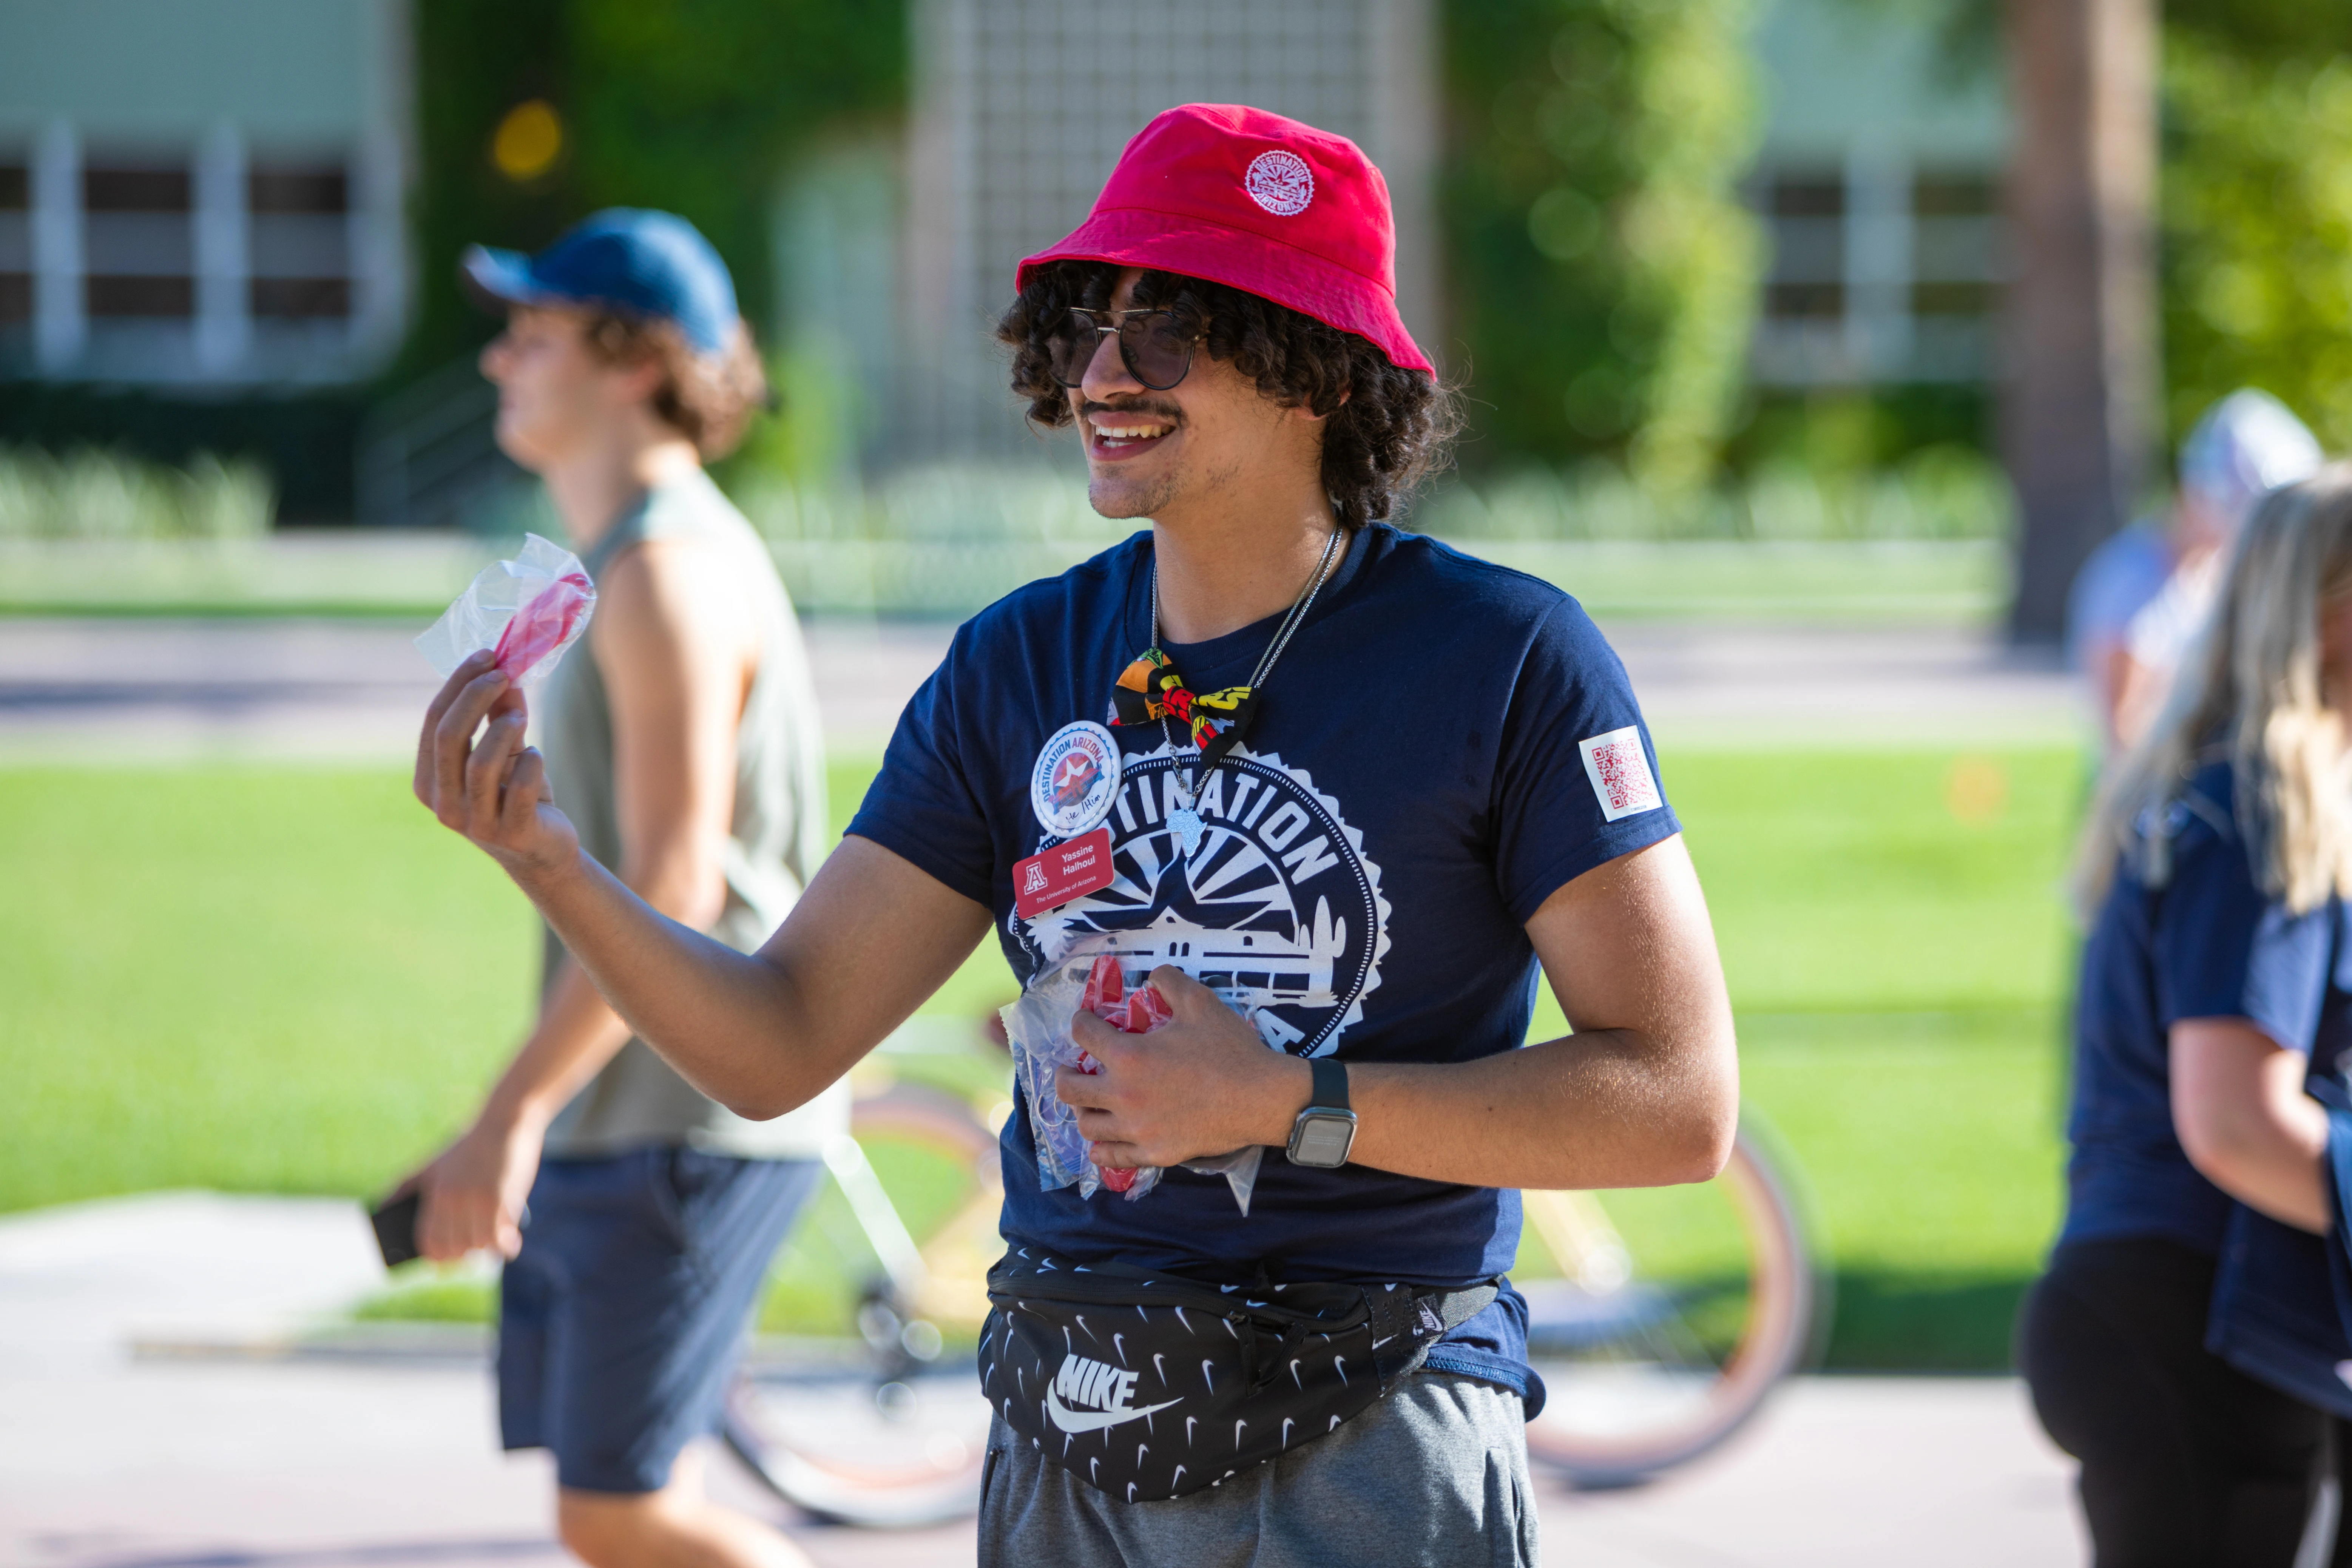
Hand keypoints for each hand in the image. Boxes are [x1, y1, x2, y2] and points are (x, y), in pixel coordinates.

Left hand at [412, 1107, 546, 1261]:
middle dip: (461, 1257)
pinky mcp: (503, 1199)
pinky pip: (501, 1237)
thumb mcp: (431, 1163)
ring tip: (491, 1246)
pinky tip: (510, 1245)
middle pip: (454, 1248)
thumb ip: (405, 1186)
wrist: (505, 1121)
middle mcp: (454, 1200)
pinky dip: (504, 1247)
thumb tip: (380, 1207)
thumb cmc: (468, 1144)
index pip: (428, 1241)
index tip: (441, 1263)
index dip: (435, 1257)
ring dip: (484, 1251)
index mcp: (435, 1193)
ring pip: (478, 1246)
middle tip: (469, 1255)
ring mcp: (479, 1201)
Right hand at [413, 651, 579, 883]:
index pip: (434, 723)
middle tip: (503, 672)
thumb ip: (500, 714)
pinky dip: (532, 763)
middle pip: (449, 737)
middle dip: (476, 696)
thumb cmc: (518, 794)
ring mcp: (474, 823)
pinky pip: (520, 788)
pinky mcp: (511, 834)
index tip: (487, 655)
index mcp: (428, 781)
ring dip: (503, 730)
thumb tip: (505, 671)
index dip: (459, 684)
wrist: (544, 849)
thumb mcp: (506, 750)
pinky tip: (536, 756)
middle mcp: (443, 805)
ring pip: (480, 763)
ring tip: (520, 717)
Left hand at [1054, 967, 1311, 1168]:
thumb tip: (1152, 975)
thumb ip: (1169, 982)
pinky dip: (1101, 1148)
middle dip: (1064, 1073)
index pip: (1083, 1034)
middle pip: (1069, 1088)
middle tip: (1071, 1067)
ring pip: (1087, 1125)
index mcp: (1129, 1055)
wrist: (1260, 1097)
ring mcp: (1136, 1129)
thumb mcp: (1200, 1001)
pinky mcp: (1153, 1153)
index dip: (1081, 1022)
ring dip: (1083, 1111)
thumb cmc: (1229, 1048)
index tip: (1086, 1022)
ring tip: (1090, 1103)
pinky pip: (1112, 1157)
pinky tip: (1103, 1140)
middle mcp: (1123, 1095)